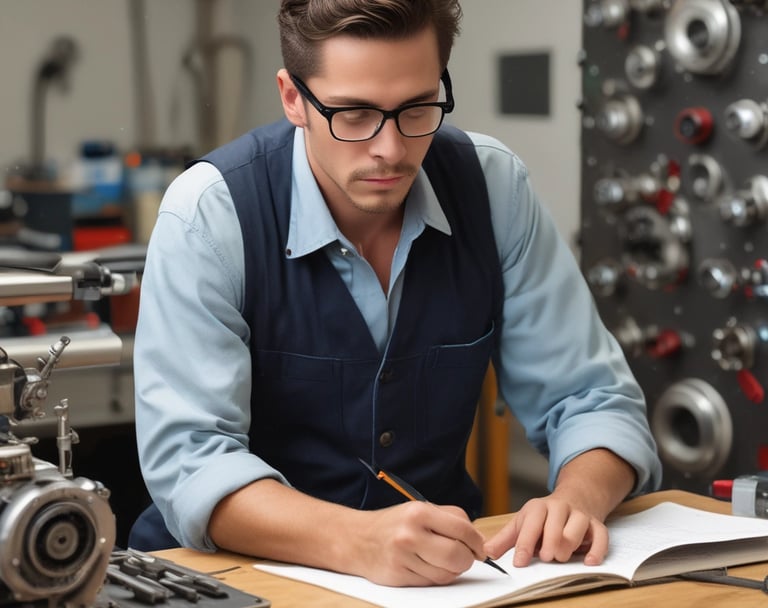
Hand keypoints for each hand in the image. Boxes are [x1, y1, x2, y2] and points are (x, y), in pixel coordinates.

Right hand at [355, 501, 487, 585]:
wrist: (357, 539)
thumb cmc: (394, 523)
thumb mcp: (419, 509)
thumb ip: (450, 518)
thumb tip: (478, 538)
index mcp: (419, 512)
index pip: (462, 529)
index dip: (477, 542)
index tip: (480, 548)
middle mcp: (410, 534)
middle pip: (457, 555)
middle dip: (467, 559)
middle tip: (465, 557)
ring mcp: (403, 557)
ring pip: (446, 574)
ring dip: (452, 570)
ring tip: (444, 560)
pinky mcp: (398, 576)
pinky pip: (431, 583)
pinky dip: (436, 577)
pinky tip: (429, 566)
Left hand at [484, 495, 608, 567]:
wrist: (574, 498)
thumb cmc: (543, 517)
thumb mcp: (522, 523)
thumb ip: (505, 539)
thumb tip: (487, 552)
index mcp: (538, 507)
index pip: (531, 526)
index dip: (524, 545)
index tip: (520, 563)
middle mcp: (559, 507)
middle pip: (555, 530)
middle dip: (550, 547)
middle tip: (546, 557)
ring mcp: (579, 514)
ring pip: (577, 530)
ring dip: (568, 548)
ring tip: (562, 555)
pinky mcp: (597, 524)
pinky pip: (601, 537)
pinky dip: (596, 551)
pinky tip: (588, 562)